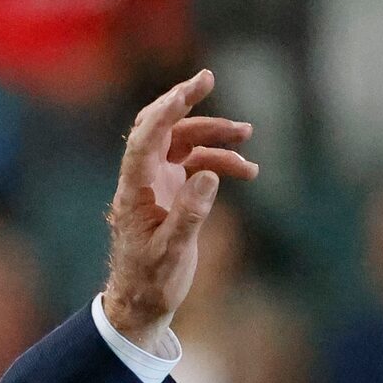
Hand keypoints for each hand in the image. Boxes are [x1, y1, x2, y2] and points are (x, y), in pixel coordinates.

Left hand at [100, 69, 259, 353]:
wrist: (142, 303)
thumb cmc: (151, 282)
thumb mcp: (172, 253)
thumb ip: (189, 214)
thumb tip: (207, 174)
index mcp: (135, 190)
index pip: (145, 138)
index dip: (166, 110)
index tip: (192, 88)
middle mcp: (143, 180)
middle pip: (159, 128)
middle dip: (184, 103)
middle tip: (208, 79)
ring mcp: (156, 184)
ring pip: (183, 143)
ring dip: (213, 135)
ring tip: (247, 136)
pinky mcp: (171, 193)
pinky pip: (195, 164)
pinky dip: (219, 162)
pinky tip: (247, 170)